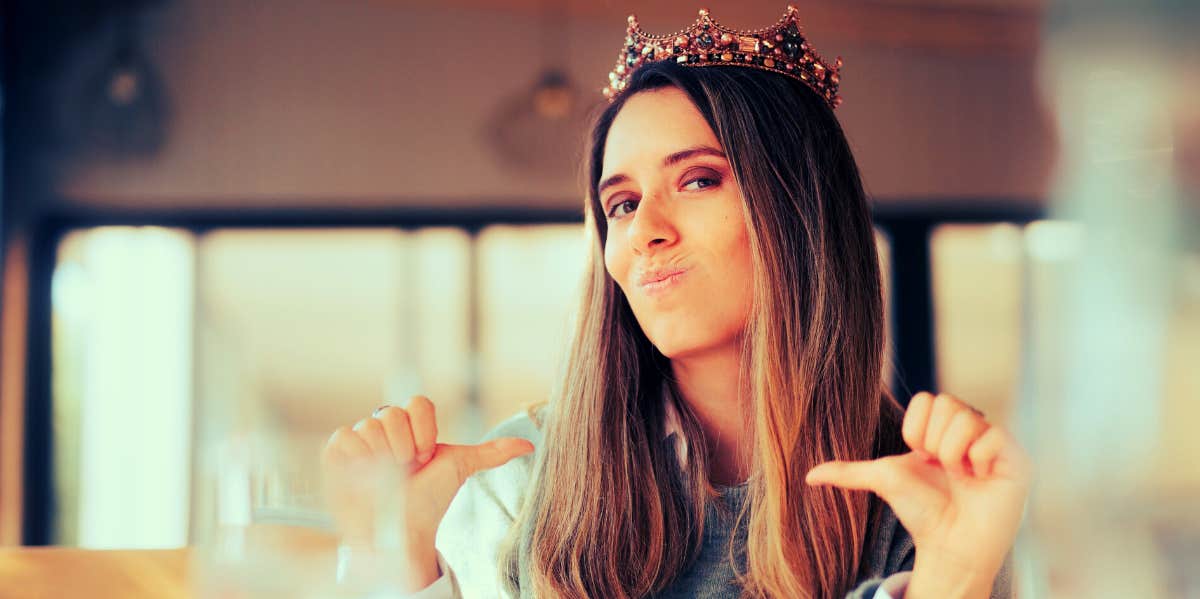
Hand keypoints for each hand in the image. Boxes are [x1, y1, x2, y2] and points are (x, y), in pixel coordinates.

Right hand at [320, 395, 533, 589]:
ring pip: (370, 426)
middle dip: (405, 447)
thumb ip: (490, 453)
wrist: (401, 531)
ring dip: (382, 456)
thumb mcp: (459, 469)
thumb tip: (530, 446)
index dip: (425, 431)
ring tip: (386, 476)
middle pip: (392, 413)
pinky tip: (364, 476)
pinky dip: (356, 457)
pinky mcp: (337, 453)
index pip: (418, 403)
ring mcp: (361, 439)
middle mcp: (386, 427)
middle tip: (406, 470)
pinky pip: (344, 436)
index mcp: (412, 425)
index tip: (427, 456)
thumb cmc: (428, 499)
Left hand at [805, 392, 1031, 595]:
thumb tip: (808, 475)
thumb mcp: (883, 481)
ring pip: (967, 419)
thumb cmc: (921, 511)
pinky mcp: (1016, 458)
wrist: (949, 544)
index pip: (928, 398)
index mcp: (943, 428)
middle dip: (934, 443)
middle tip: (942, 469)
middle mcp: (972, 428)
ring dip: (953, 454)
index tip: (921, 457)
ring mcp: (995, 442)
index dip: (916, 430)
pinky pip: (993, 436)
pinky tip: (981, 478)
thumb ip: (849, 472)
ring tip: (961, 476)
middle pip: (948, 403)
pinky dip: (979, 461)